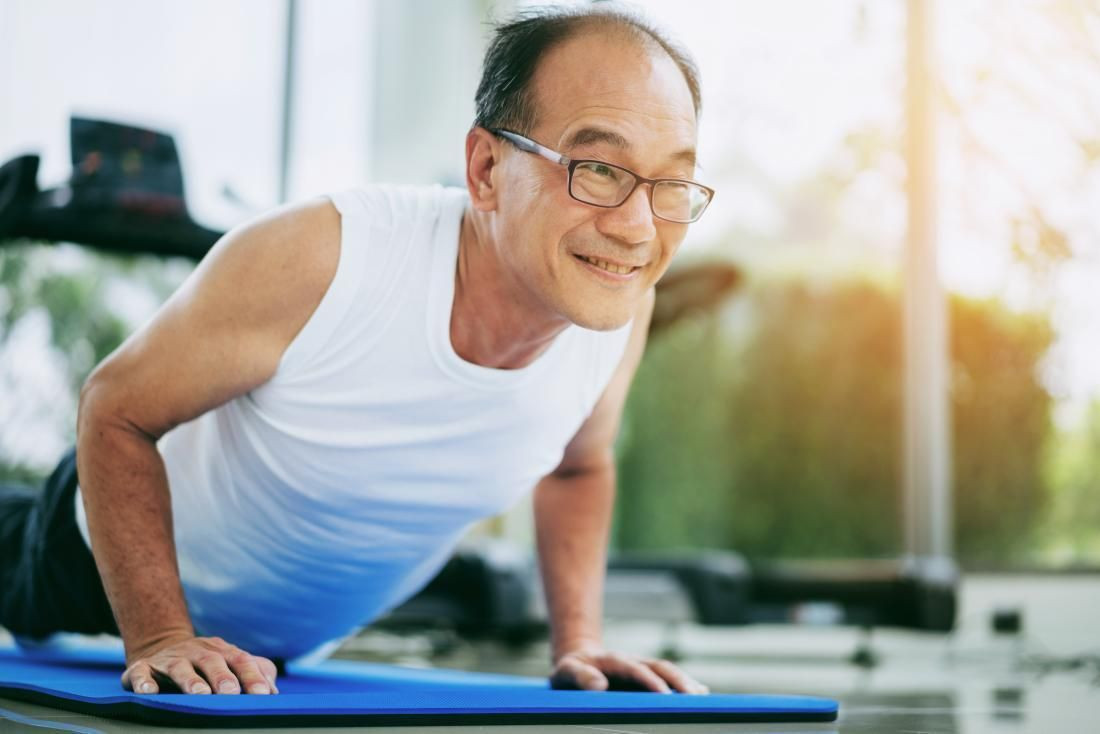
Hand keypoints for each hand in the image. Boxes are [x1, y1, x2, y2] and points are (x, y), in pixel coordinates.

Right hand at [122, 635, 278, 694]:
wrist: (163, 646)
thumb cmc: (206, 663)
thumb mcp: (231, 662)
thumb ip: (254, 672)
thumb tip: (273, 692)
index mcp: (222, 651)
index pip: (241, 661)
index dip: (253, 677)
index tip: (264, 694)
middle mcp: (197, 651)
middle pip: (212, 661)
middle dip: (223, 677)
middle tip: (231, 693)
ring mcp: (170, 659)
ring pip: (180, 667)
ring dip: (190, 681)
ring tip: (199, 694)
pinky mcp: (143, 667)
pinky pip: (141, 672)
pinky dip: (144, 681)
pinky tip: (149, 691)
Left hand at [549, 646, 708, 694]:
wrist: (578, 658)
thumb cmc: (571, 670)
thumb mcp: (565, 671)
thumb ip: (579, 676)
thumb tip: (599, 685)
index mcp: (613, 661)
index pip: (634, 669)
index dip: (649, 681)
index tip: (664, 694)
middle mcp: (632, 661)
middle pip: (659, 667)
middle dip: (677, 680)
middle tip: (694, 696)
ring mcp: (641, 668)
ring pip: (667, 671)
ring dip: (685, 681)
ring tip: (702, 696)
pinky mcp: (646, 676)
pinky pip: (668, 678)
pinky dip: (685, 683)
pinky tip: (701, 693)